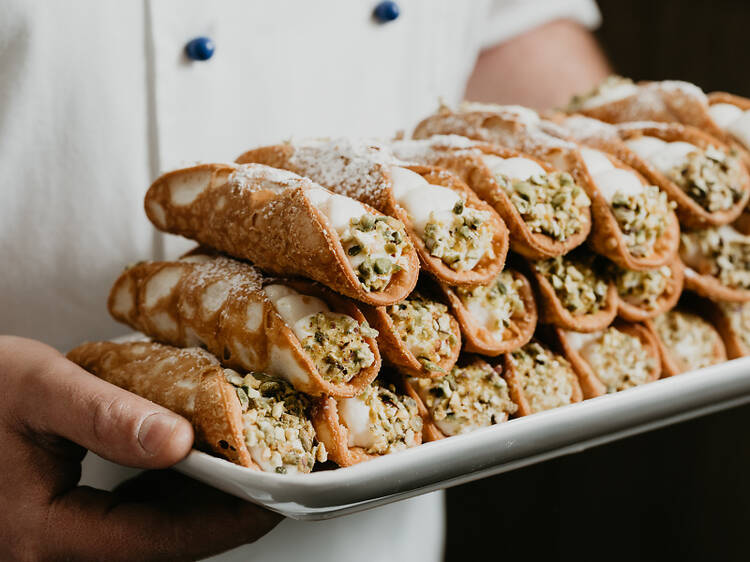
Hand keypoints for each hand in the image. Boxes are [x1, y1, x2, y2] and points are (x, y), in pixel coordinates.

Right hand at [0, 336, 281, 560]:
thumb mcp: (40, 390)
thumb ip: (108, 418)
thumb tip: (179, 442)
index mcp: (44, 535)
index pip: (159, 540)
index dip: (226, 519)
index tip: (275, 495)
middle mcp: (50, 555)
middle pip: (160, 546)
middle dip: (221, 515)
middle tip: (272, 478)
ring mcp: (55, 547)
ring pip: (147, 538)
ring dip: (197, 507)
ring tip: (243, 469)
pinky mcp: (60, 529)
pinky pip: (127, 524)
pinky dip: (166, 499)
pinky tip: (189, 469)